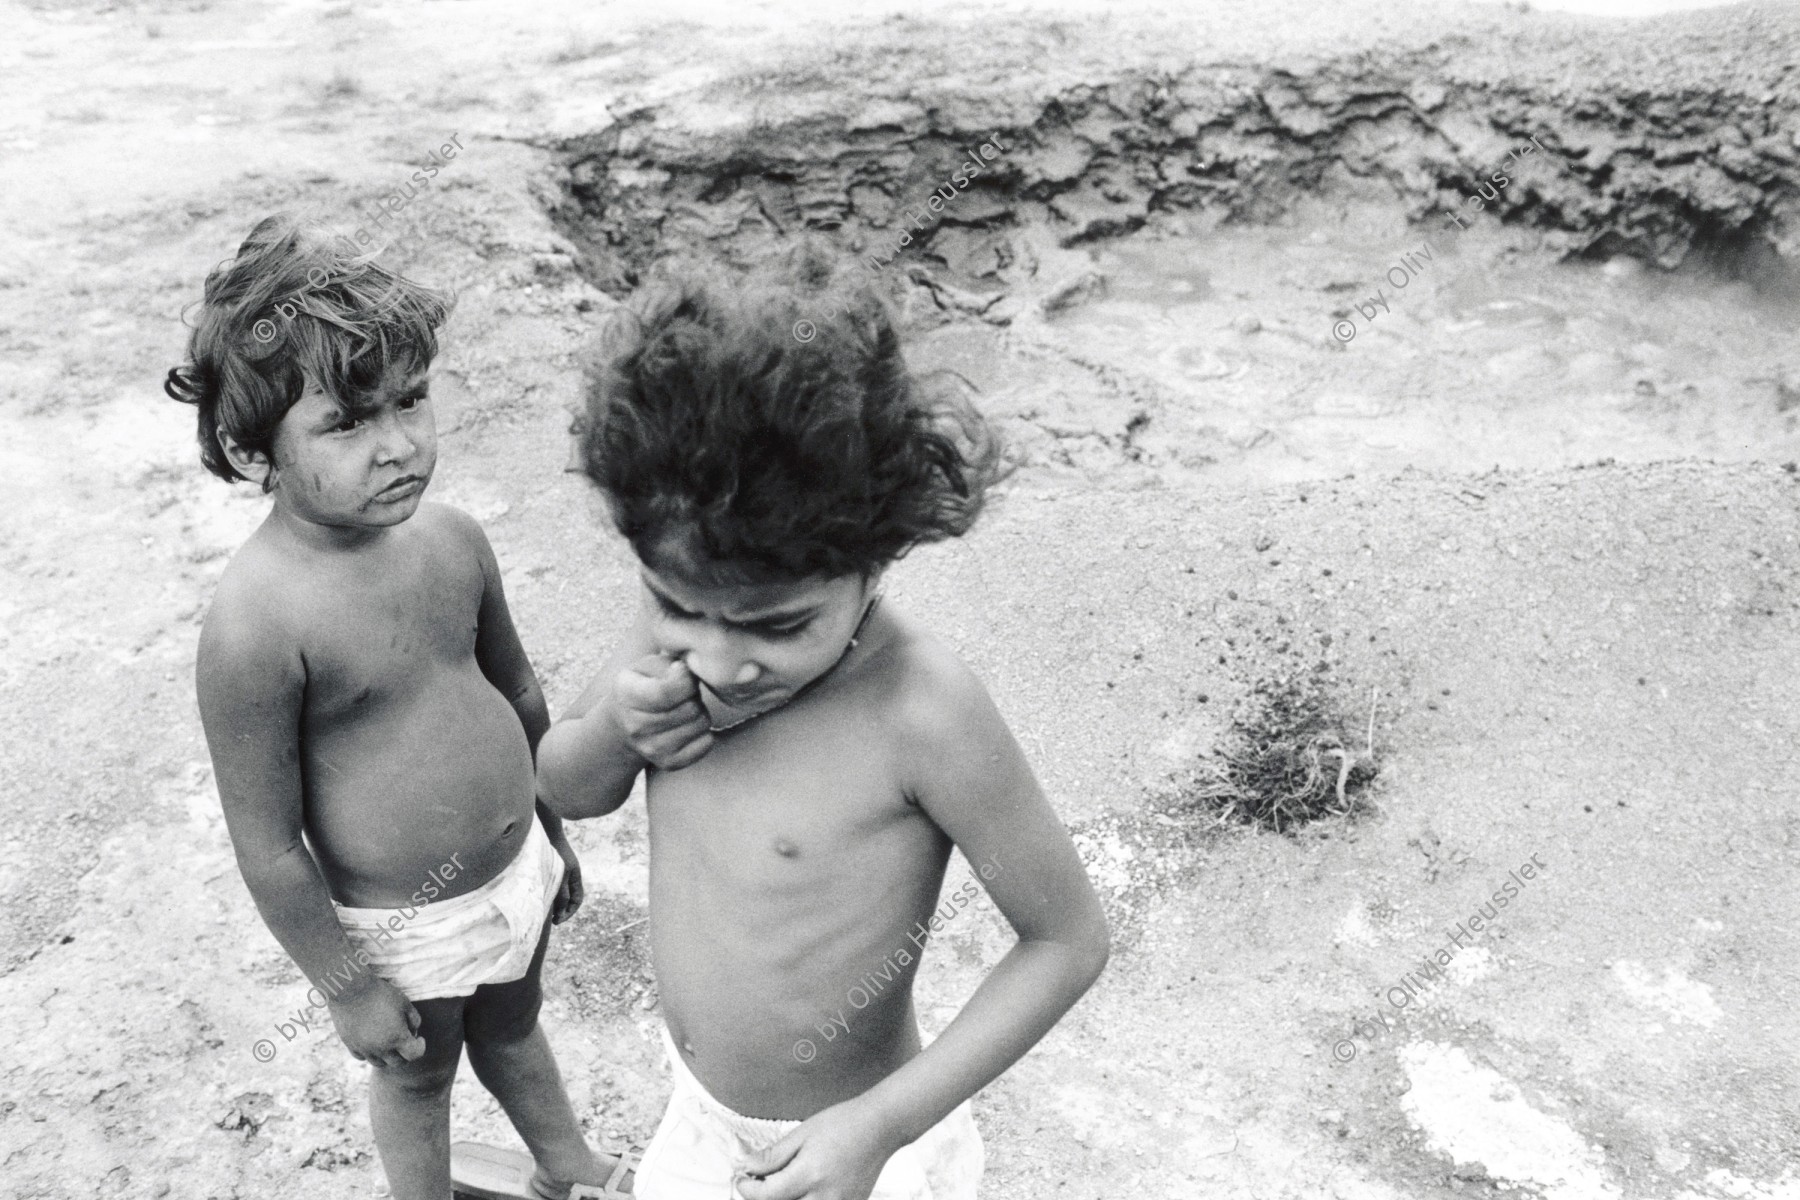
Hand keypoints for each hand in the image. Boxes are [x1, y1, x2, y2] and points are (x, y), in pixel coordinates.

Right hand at [327, 975, 425, 1068]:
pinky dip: (370, 1053)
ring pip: (379, 1063)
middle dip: (404, 1053)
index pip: (415, 1054)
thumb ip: (414, 1020)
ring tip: (388, 1040)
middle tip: (404, 1039)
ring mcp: (364, 1049)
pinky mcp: (350, 1045)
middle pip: (397, 1062)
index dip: (420, 1047)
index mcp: (397, 1038)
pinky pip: (363, 1057)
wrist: (350, 989)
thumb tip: (414, 1032)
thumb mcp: (404, 1003)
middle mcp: (381, 1048)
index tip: (419, 1038)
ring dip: (387, 1056)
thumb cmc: (380, 993)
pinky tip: (372, 1040)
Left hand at [547, 830, 583, 923]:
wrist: (546, 832)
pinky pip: (548, 887)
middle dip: (560, 911)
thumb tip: (561, 911)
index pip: (576, 900)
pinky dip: (544, 895)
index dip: (569, 912)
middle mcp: (567, 876)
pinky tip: (535, 898)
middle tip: (549, 920)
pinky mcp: (546, 871)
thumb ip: (562, 893)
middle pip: (567, 899)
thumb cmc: (555, 853)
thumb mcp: (561, 875)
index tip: (557, 921)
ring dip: (551, 904)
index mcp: (575, 877)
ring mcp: (557, 873)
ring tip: (541, 911)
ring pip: (556, 894)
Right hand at [613, 652, 714, 770]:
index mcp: (626, 693)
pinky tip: (690, 724)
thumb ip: (669, 664)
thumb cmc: (645, 684)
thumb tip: (685, 673)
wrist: (626, 721)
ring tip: (684, 707)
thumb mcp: (650, 665)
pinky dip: (705, 732)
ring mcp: (650, 748)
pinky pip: (705, 744)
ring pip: (700, 724)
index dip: (686, 680)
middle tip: (683, 693)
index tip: (683, 673)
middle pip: (690, 708)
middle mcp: (634, 726)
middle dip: (694, 695)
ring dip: (700, 712)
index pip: (666, 692)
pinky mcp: (667, 762)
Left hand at [735, 1100, 895, 1199]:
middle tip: (760, 1183)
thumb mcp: (802, 1133)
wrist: (880, 1127)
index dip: (747, 1188)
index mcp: (810, 1174)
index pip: (766, 1196)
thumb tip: (747, 1166)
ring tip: (785, 1184)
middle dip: (764, 1198)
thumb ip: (773, 1156)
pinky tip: (804, 1189)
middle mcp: (825, 1197)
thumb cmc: (845, 1123)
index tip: (743, 1179)